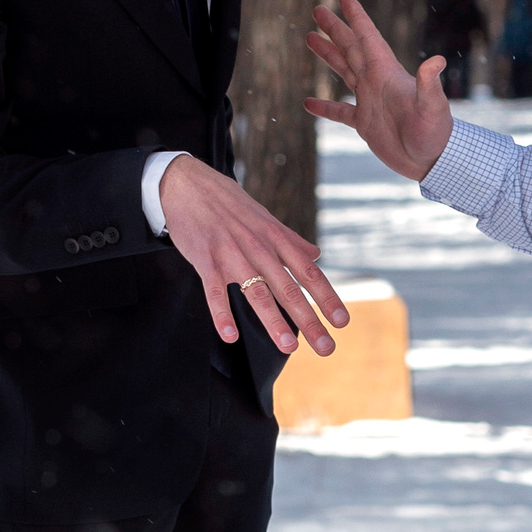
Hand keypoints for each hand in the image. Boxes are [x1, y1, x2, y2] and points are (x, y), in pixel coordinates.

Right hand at [157, 154, 349, 354]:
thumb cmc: (230, 204)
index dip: (327, 297)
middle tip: (326, 347)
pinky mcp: (204, 260)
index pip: (308, 272)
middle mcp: (258, 247)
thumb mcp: (265, 219)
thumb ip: (292, 240)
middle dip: (309, 319)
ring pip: (256, 292)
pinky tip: (230, 336)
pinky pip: (214, 291)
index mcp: (275, 239)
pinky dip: (222, 314)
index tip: (342, 322)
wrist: (189, 184)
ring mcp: (231, 254)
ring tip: (289, 347)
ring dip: (273, 321)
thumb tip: (317, 254)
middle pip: (288, 288)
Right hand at [302, 0, 454, 182]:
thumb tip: (437, 60)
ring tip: (310, 38)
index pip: (368, 37)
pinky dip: (325, 106)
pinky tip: (308, 103)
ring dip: (328, 55)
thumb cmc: (436, 133)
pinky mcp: (365, 123)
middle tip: (317, 9)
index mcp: (387, 73)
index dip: (356, 16)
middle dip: (335, 28)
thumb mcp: (433, 106)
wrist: (433, 161)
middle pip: (351, 48)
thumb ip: (430, 84)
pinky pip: (340, 111)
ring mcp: (370, 101)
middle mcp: (377, 82)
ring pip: (344, 71)